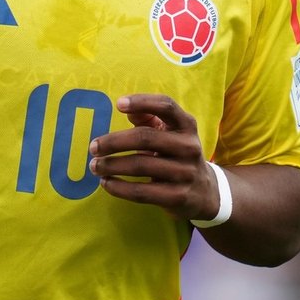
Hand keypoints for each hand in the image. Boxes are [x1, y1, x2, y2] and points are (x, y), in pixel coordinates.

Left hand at [88, 94, 220, 221]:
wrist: (205, 192)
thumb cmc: (177, 155)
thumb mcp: (170, 133)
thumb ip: (149, 118)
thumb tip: (127, 108)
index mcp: (186, 125)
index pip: (166, 106)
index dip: (142, 101)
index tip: (118, 104)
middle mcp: (189, 146)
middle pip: (145, 138)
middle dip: (113, 142)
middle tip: (93, 147)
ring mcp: (185, 173)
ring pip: (140, 165)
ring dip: (111, 165)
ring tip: (95, 166)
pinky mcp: (177, 197)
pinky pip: (141, 192)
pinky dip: (118, 187)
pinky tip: (106, 183)